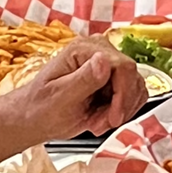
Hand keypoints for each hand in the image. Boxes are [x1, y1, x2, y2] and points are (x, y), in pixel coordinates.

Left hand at [20, 36, 147, 142]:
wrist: (36, 116)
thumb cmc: (41, 107)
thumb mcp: (60, 97)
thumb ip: (84, 79)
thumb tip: (104, 61)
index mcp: (84, 49)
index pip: (123, 67)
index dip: (123, 96)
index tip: (113, 118)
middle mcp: (99, 50)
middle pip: (133, 78)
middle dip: (119, 107)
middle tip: (98, 123)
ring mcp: (107, 63)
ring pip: (135, 88)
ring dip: (119, 112)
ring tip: (95, 121)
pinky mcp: (112, 78)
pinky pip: (132, 95)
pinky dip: (120, 112)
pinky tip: (100, 118)